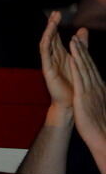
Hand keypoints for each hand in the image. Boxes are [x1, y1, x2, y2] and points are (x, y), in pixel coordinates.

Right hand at [39, 11, 73, 109]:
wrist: (71, 103)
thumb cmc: (74, 84)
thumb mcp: (79, 59)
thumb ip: (81, 45)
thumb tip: (83, 29)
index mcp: (60, 55)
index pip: (56, 36)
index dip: (55, 24)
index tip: (58, 13)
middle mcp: (53, 57)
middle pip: (50, 37)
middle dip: (51, 25)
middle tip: (55, 13)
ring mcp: (49, 63)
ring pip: (46, 43)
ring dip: (48, 32)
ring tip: (52, 21)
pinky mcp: (47, 69)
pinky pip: (46, 54)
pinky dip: (48, 44)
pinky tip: (50, 36)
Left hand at [69, 32, 105, 154]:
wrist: (102, 137)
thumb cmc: (100, 123)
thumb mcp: (97, 105)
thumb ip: (97, 95)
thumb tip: (97, 90)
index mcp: (98, 88)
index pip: (91, 69)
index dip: (86, 56)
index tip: (80, 45)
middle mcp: (96, 86)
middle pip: (88, 65)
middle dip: (82, 50)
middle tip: (76, 35)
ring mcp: (90, 90)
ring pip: (84, 68)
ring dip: (78, 53)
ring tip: (73, 40)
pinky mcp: (84, 96)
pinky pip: (79, 79)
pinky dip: (76, 67)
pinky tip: (71, 57)